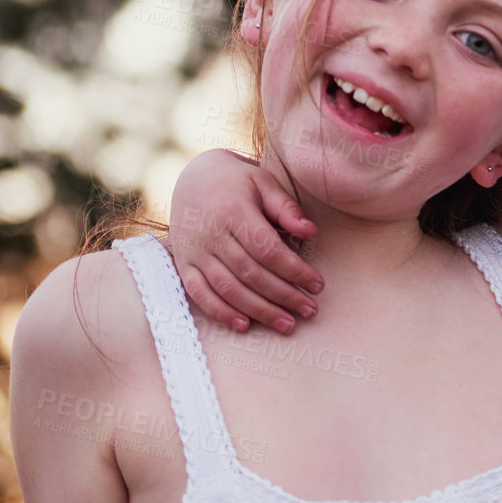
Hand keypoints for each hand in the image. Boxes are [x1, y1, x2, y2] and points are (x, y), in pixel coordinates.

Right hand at [168, 149, 323, 333]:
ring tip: (286, 324)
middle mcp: (212, 235)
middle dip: (283, 295)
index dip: (294, 270)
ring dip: (258, 310)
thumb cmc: (237, 182)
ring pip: (227, 288)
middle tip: (309, 310)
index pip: (268, 250)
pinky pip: (199, 294)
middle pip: (250, 273)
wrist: (193, 177)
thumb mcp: (264, 183)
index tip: (317, 285)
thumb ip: (286, 208)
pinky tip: (244, 325)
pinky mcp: (184, 264)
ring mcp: (195, 252)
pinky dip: (220, 311)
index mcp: (234, 212)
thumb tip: (310, 232)